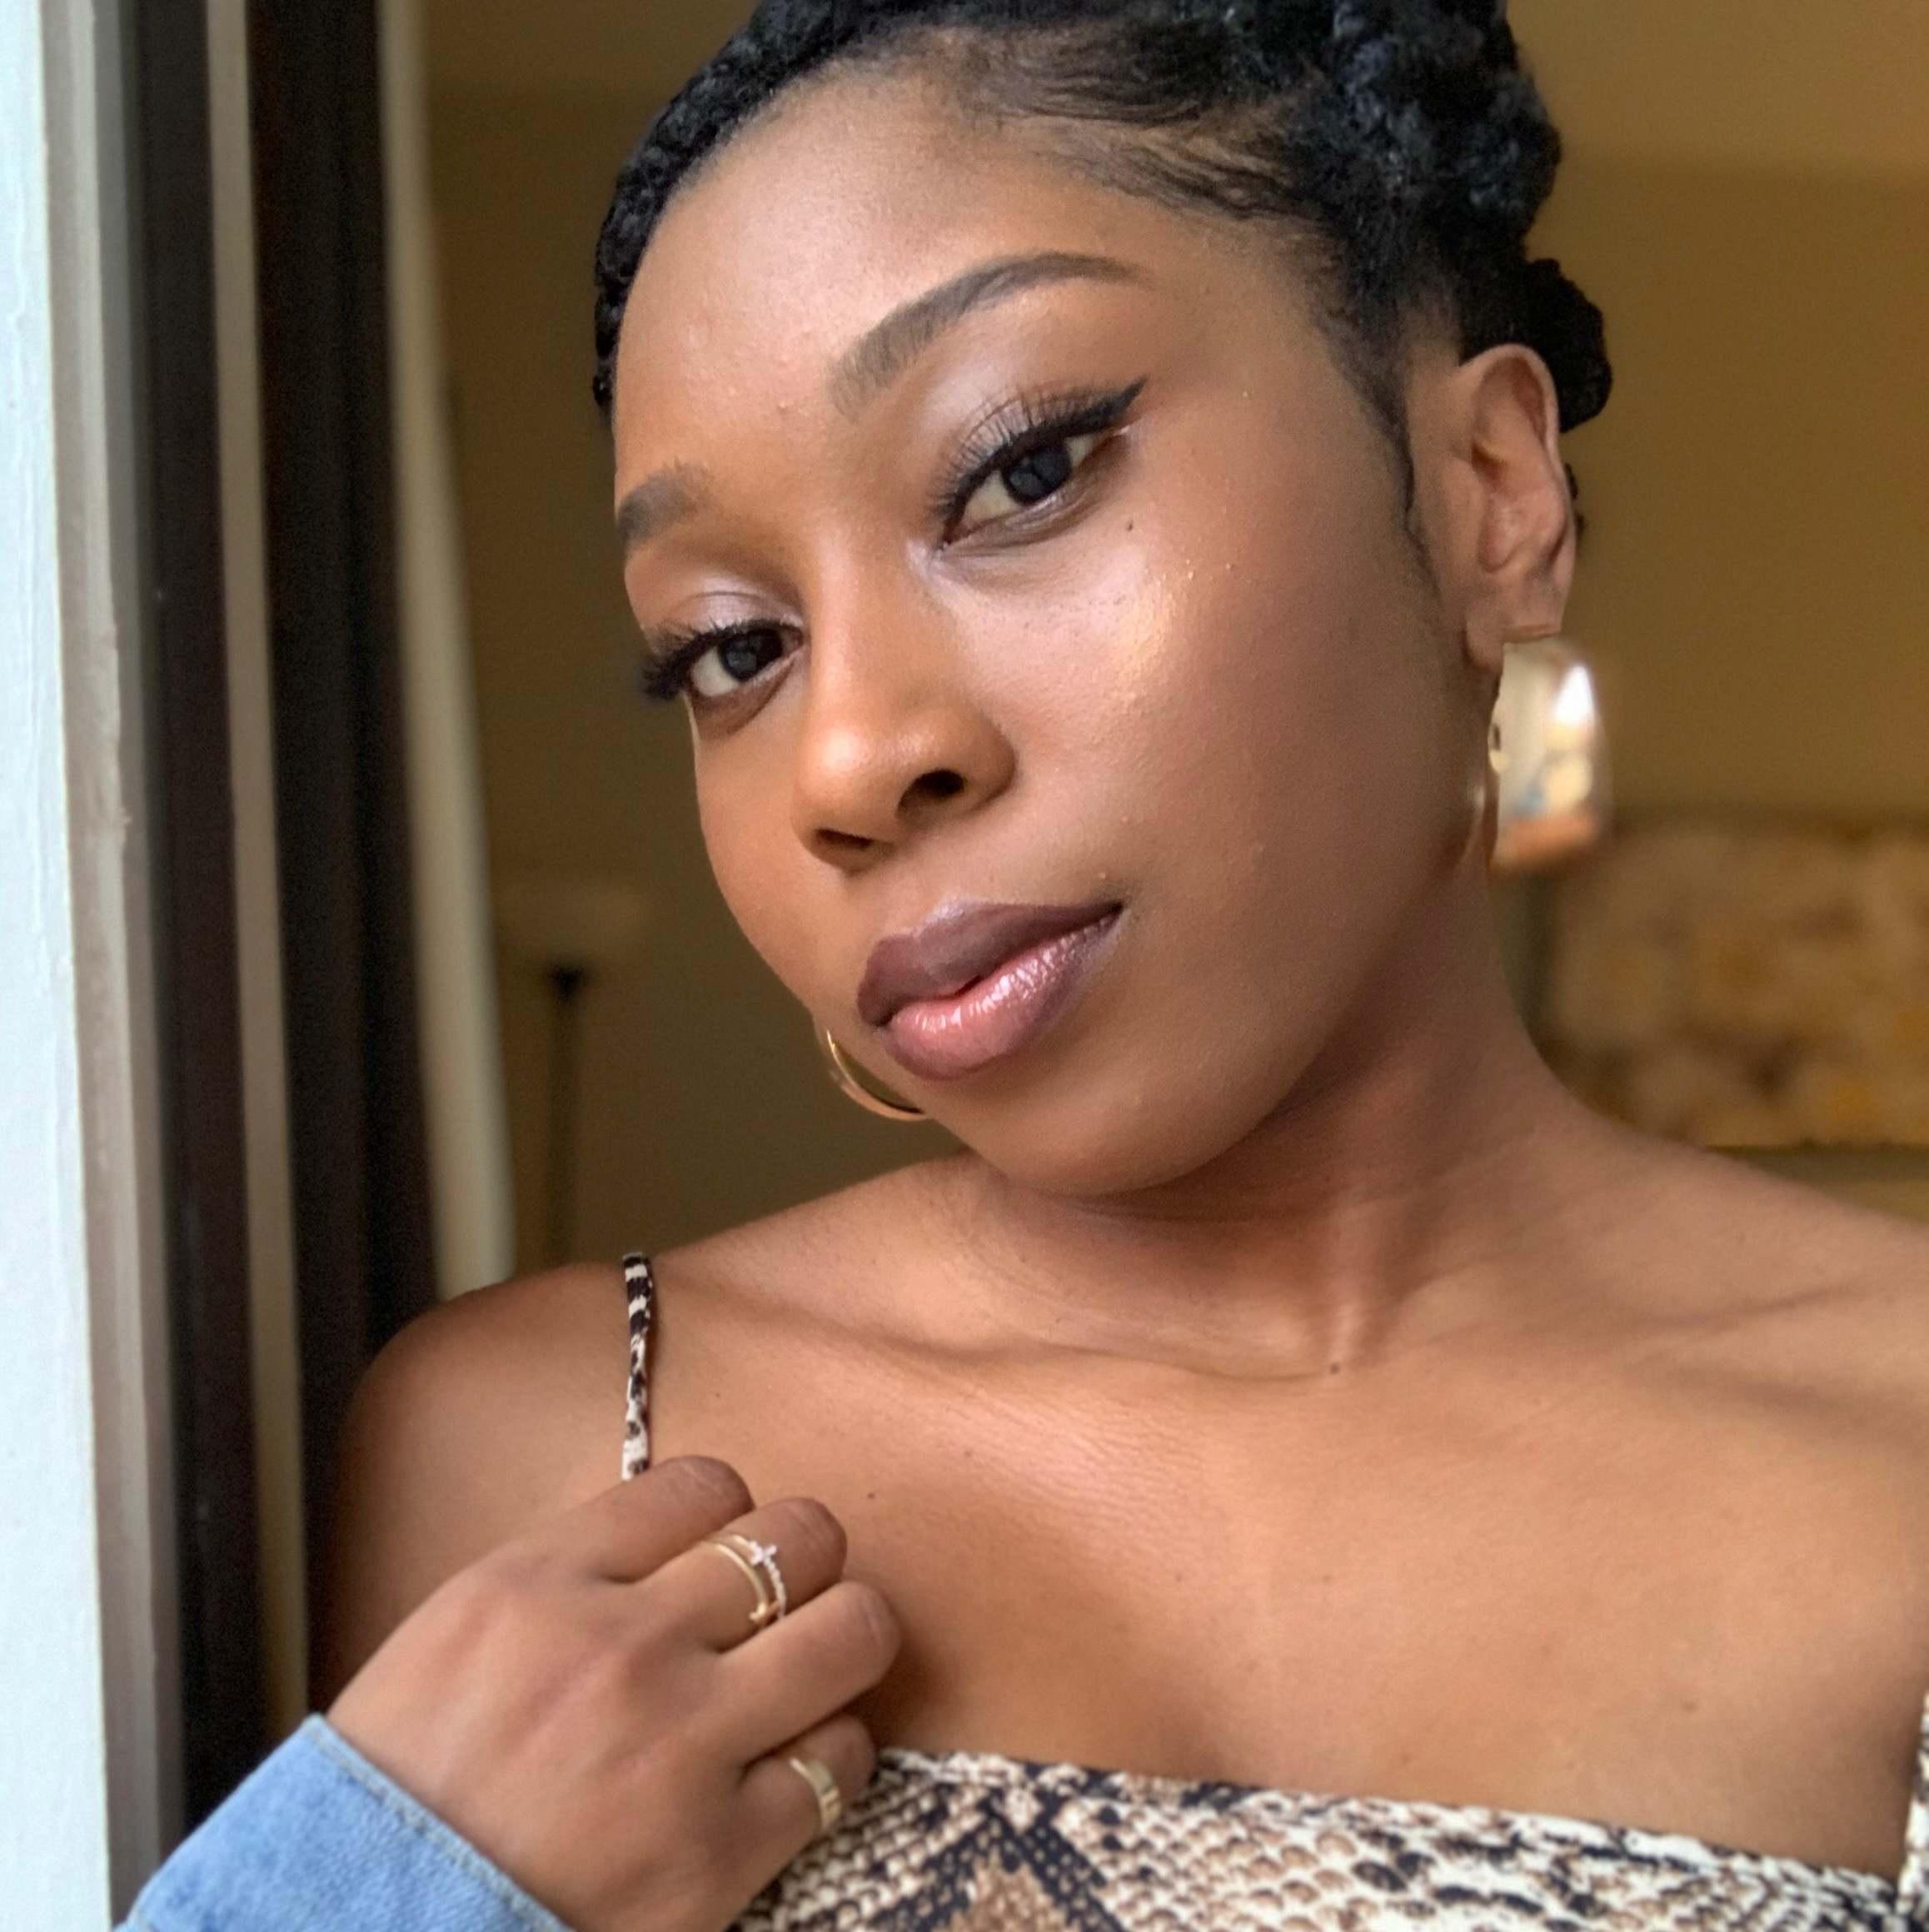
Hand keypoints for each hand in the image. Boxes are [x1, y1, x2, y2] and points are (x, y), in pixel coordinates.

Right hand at [327, 1455, 900, 1931]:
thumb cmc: (397, 1799)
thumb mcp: (457, 1639)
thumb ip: (567, 1580)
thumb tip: (673, 1547)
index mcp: (539, 1583)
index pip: (702, 1484)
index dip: (727, 1516)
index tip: (721, 1551)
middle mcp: (620, 1645)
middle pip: (799, 1537)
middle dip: (806, 1563)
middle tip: (787, 1604)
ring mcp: (679, 1745)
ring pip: (851, 1631)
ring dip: (843, 1645)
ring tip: (813, 1675)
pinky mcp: (721, 1852)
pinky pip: (841, 1761)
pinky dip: (832, 1760)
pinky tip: (792, 1771)